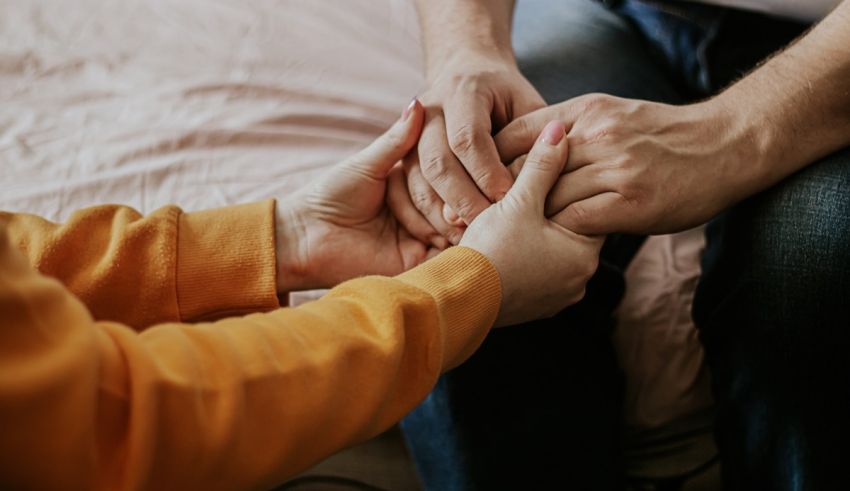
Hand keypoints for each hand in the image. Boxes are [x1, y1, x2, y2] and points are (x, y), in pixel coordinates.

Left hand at [276, 100, 442, 292]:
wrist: (306, 236)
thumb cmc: (331, 195)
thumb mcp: (369, 163)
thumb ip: (398, 140)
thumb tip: (419, 101)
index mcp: (410, 185)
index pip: (445, 178)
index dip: (453, 177)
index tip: (460, 175)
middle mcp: (419, 211)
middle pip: (453, 205)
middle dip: (452, 206)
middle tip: (450, 210)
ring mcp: (419, 240)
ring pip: (453, 231)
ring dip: (451, 226)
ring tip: (450, 224)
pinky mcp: (414, 266)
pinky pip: (443, 259)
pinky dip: (451, 250)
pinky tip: (450, 239)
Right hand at [391, 52, 545, 244]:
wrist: (467, 75)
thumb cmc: (508, 99)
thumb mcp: (528, 110)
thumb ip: (532, 141)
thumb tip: (535, 186)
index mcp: (463, 91)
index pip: (468, 138)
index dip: (487, 173)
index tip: (510, 200)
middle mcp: (429, 108)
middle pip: (437, 161)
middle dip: (464, 199)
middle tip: (490, 228)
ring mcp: (409, 131)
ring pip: (417, 179)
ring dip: (442, 213)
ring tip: (471, 238)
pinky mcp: (400, 153)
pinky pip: (405, 191)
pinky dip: (426, 217)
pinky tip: (449, 234)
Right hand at [461, 121, 603, 326]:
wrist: (457, 298)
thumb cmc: (489, 251)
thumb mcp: (516, 201)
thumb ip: (541, 166)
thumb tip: (558, 131)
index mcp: (584, 253)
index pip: (589, 207)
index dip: (567, 185)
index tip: (548, 173)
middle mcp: (579, 280)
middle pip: (572, 231)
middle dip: (552, 211)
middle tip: (529, 193)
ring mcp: (558, 298)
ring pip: (554, 253)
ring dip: (539, 236)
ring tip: (515, 219)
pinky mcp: (537, 308)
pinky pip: (538, 274)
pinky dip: (527, 259)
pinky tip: (508, 245)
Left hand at [495, 94, 762, 234]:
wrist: (724, 147)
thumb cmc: (662, 137)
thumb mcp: (612, 115)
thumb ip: (571, 129)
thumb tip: (527, 150)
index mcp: (586, 111)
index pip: (518, 134)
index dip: (493, 162)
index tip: (483, 185)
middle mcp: (597, 135)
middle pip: (527, 168)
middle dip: (504, 196)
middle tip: (487, 219)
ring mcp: (615, 168)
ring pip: (549, 197)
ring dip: (531, 220)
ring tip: (515, 238)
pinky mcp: (631, 202)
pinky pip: (577, 220)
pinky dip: (561, 233)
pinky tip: (555, 243)